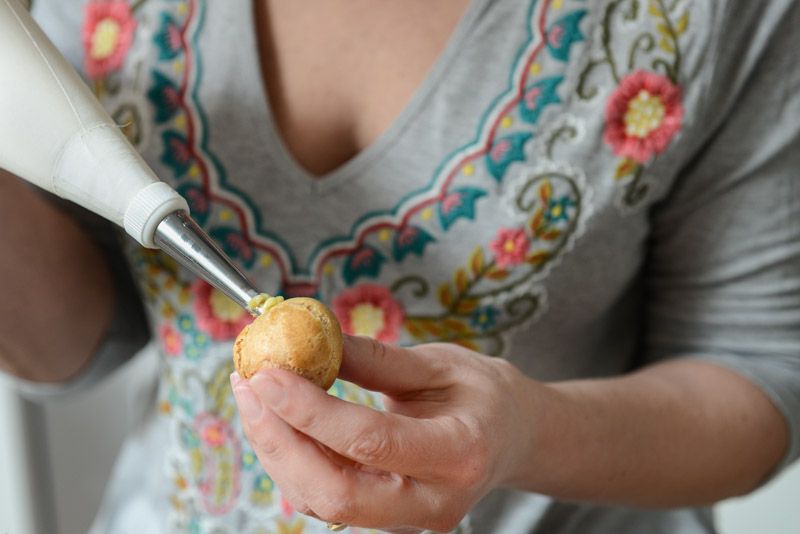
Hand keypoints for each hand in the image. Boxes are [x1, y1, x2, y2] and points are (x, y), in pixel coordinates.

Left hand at [230, 335, 538, 531]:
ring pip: (322, 502)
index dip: (309, 409)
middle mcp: (433, 502)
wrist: (514, 439)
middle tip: (248, 385)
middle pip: (335, 494)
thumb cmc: (486, 395)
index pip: (370, 442)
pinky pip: (327, 498)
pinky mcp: (387, 520)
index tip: (267, 372)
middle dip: (278, 441)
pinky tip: (281, 419)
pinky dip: (294, 460)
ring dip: (277, 449)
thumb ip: (375, 359)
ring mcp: (409, 522)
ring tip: (255, 394)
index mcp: (458, 453)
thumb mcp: (441, 362)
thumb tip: (309, 340)